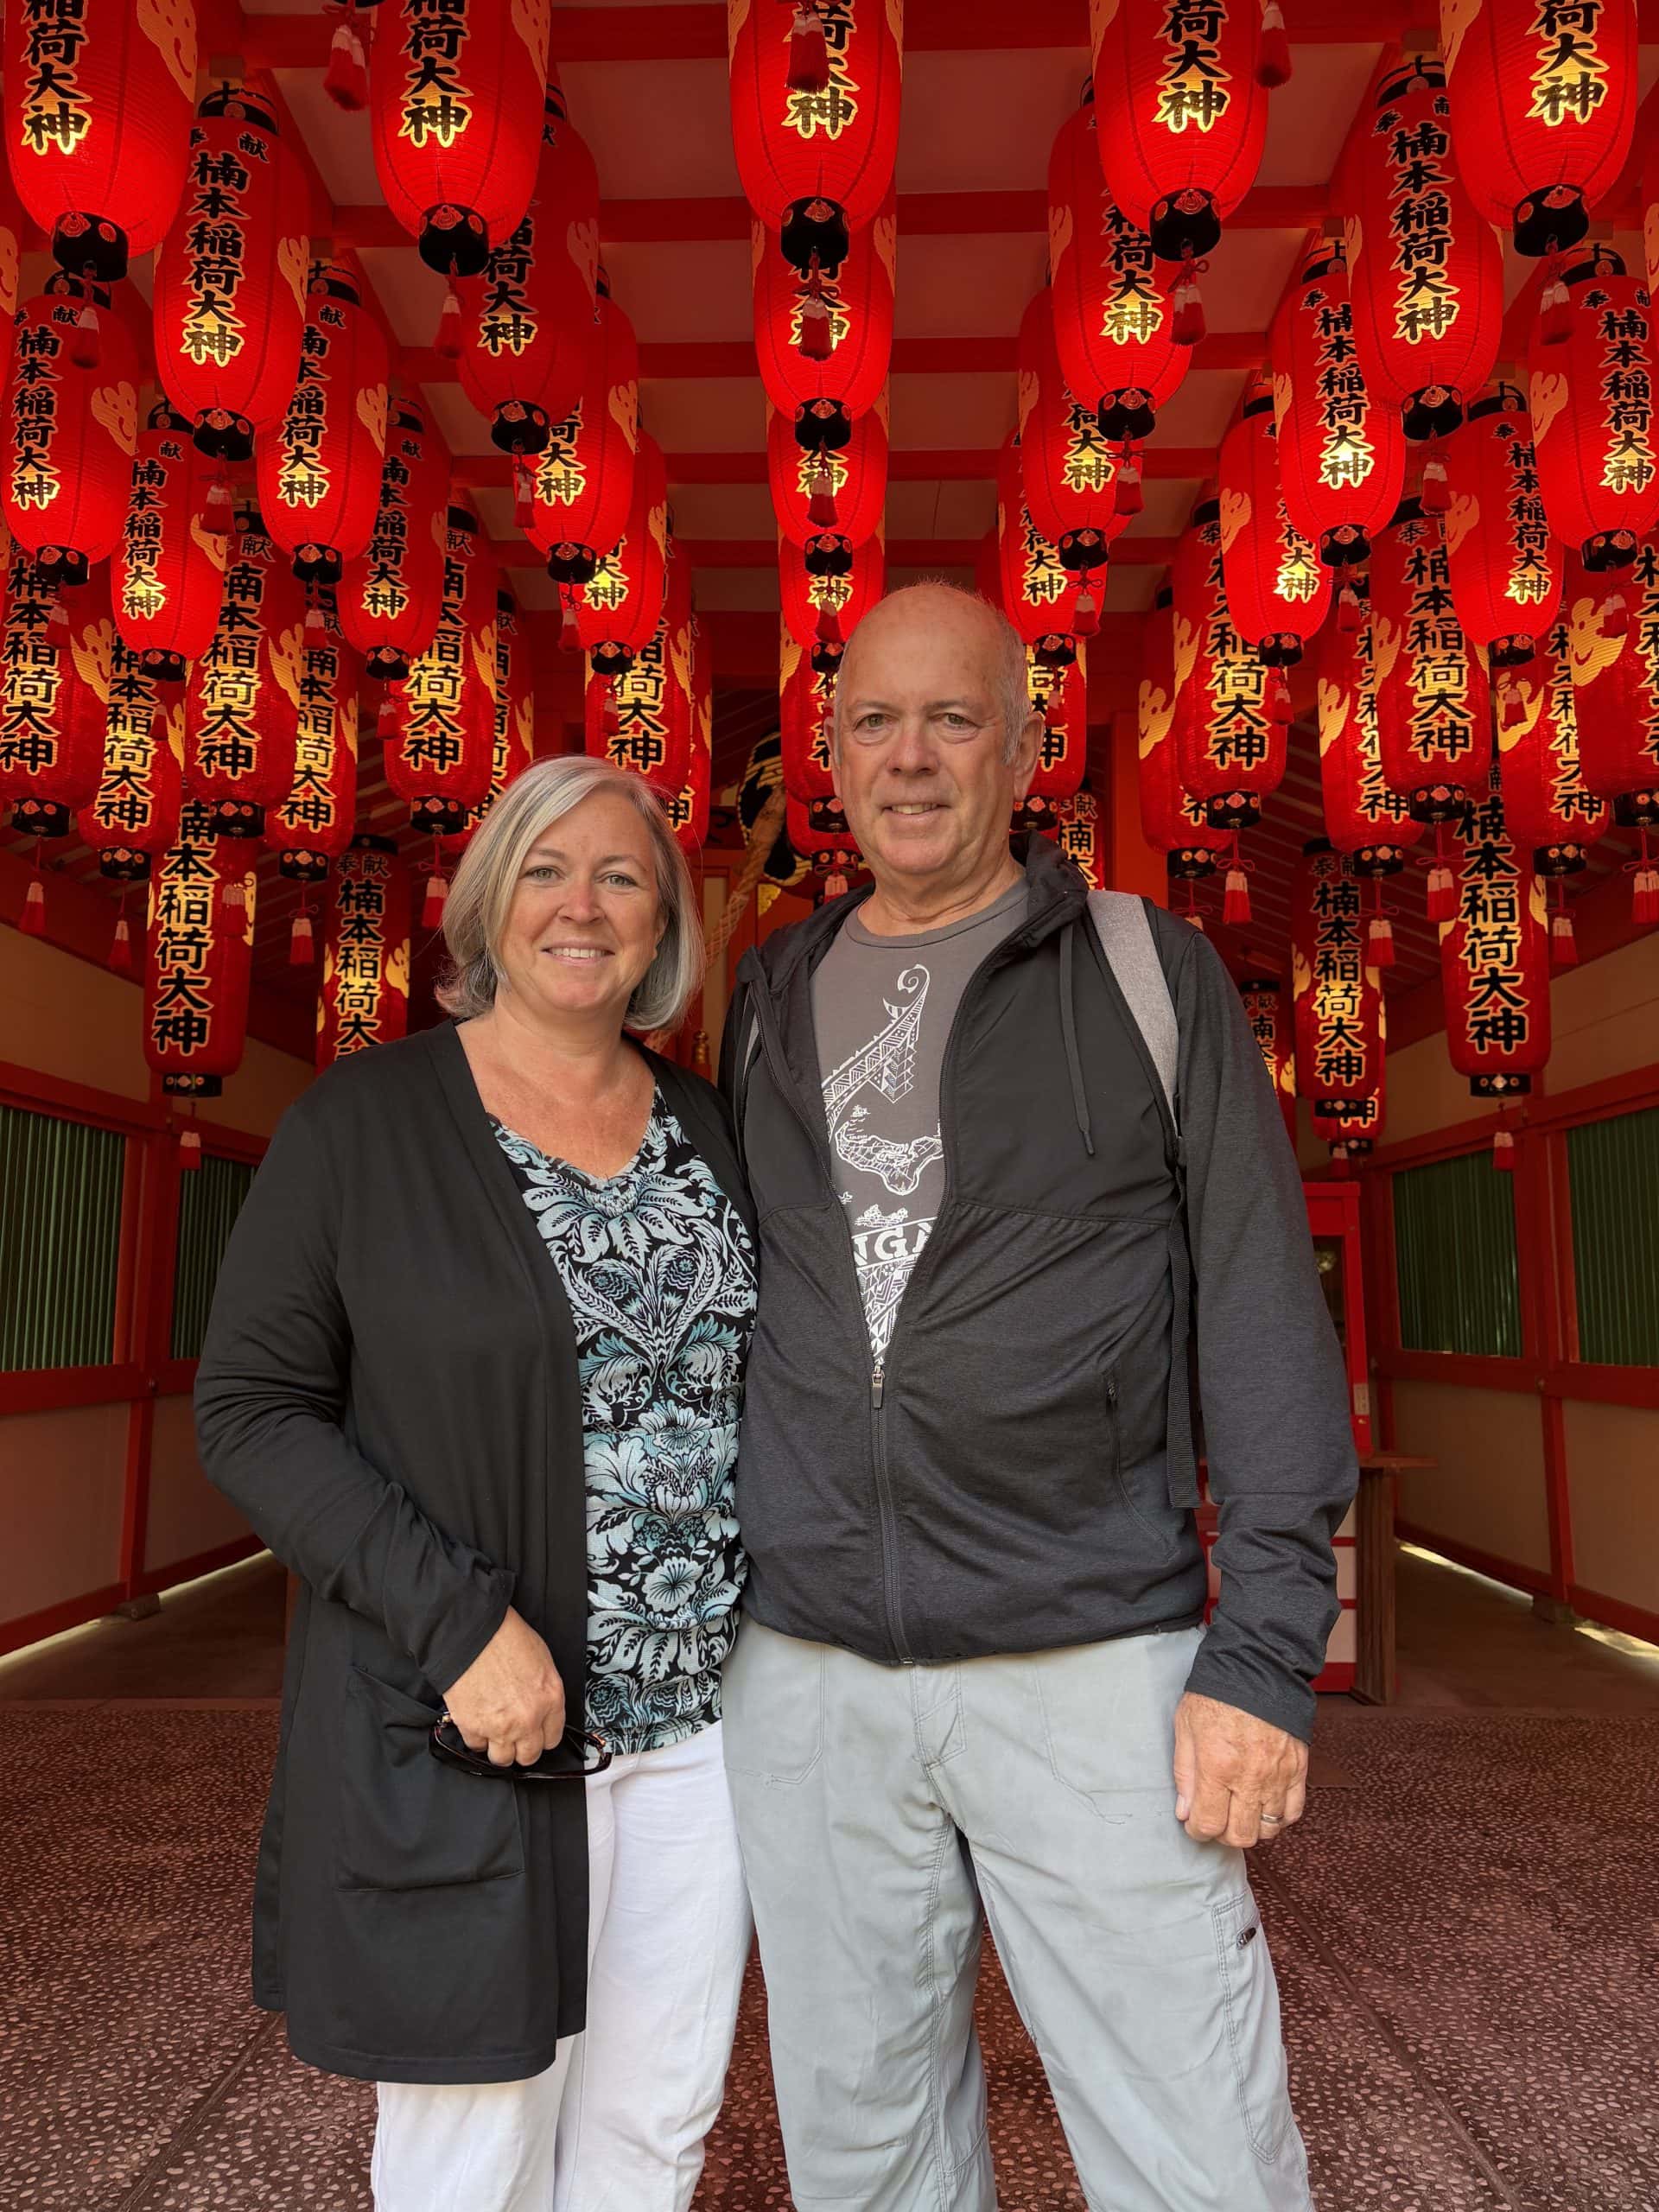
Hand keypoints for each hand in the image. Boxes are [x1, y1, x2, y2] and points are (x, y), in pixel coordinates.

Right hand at [443, 1607, 565, 1767]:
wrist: (472, 1632)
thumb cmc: (505, 1638)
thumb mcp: (542, 1661)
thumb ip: (544, 1693)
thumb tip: (541, 1709)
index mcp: (551, 1699)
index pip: (553, 1738)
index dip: (542, 1736)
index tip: (534, 1733)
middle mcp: (528, 1718)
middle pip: (529, 1755)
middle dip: (522, 1747)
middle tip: (514, 1736)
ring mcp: (500, 1726)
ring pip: (502, 1759)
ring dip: (498, 1748)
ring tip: (494, 1733)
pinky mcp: (473, 1727)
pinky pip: (476, 1747)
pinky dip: (476, 1738)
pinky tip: (477, 1723)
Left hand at [1171, 1691, 1305, 1848]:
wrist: (1258, 1666)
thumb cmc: (1217, 1692)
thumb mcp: (1185, 1726)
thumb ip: (1184, 1773)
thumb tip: (1184, 1811)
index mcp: (1217, 1766)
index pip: (1208, 1824)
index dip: (1197, 1831)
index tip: (1194, 1824)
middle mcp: (1250, 1777)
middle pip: (1240, 1836)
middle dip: (1223, 1834)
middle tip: (1216, 1818)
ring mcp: (1278, 1776)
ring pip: (1268, 1829)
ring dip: (1251, 1827)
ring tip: (1239, 1810)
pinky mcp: (1298, 1769)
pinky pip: (1293, 1812)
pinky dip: (1279, 1817)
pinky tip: (1264, 1805)